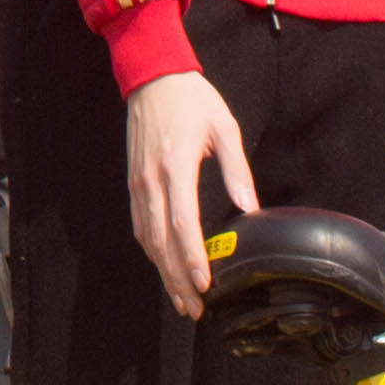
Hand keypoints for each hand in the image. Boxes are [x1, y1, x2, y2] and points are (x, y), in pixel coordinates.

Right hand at [123, 68, 253, 320]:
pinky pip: (140, 225)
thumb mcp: (224, 127)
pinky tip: (165, 267)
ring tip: (182, 299)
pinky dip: (152, 251)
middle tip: (195, 308)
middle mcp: (152, 180)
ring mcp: (138, 183)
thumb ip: (236, 169)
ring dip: (163, 272)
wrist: (151, 76)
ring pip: (148, 239)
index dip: (192, 258)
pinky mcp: (133, 182)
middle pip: (162, 242)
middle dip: (177, 279)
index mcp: (176, 166)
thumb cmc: (191, 100)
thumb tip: (250, 206)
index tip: (205, 284)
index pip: (183, 224)